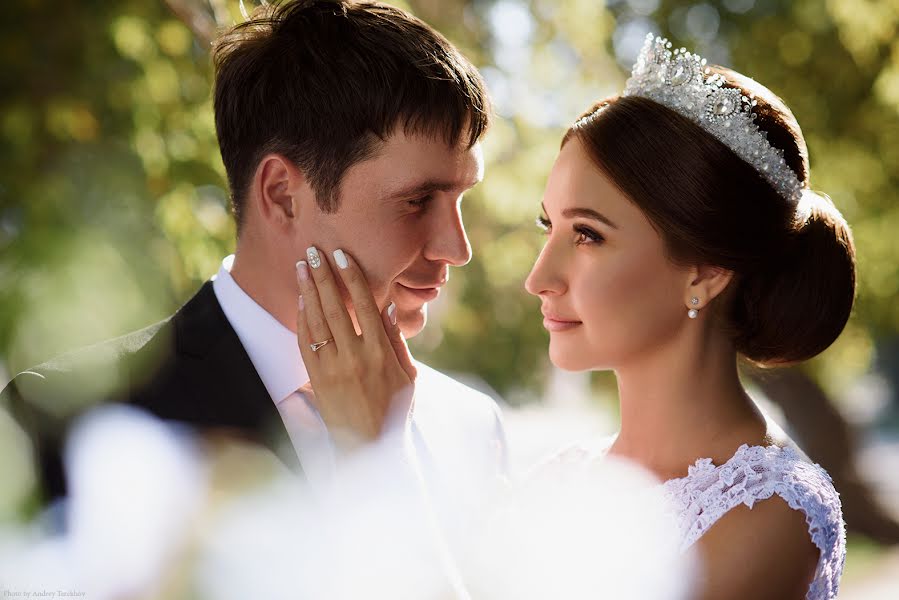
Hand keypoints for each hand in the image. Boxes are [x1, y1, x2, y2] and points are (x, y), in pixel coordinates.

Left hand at [295, 246, 416, 448]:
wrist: (371, 449)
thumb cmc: (396, 412)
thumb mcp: (408, 376)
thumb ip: (397, 340)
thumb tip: (389, 306)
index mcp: (382, 354)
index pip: (364, 305)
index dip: (351, 278)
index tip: (342, 255)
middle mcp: (356, 358)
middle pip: (335, 307)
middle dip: (323, 276)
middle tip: (313, 251)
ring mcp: (333, 370)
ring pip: (317, 321)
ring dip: (308, 291)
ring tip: (302, 267)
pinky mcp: (318, 381)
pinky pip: (306, 343)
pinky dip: (303, 319)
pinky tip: (301, 301)